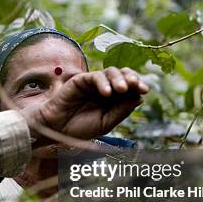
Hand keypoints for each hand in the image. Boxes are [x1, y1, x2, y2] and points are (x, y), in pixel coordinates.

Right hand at [20, 67, 148, 142]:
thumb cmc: (80, 128)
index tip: (144, 90)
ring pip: (111, 72)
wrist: (58, 129)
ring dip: (119, 78)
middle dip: (132, 78)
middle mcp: (106, 89)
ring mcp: (93, 84)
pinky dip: (103, 82)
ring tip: (121, 89)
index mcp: (114, 99)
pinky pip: (95, 76)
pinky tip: (106, 92)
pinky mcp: (81, 80)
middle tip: (136, 85)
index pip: (130, 87)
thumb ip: (121, 111)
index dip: (138, 86)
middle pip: (123, 75)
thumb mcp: (106, 123)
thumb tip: (140, 98)